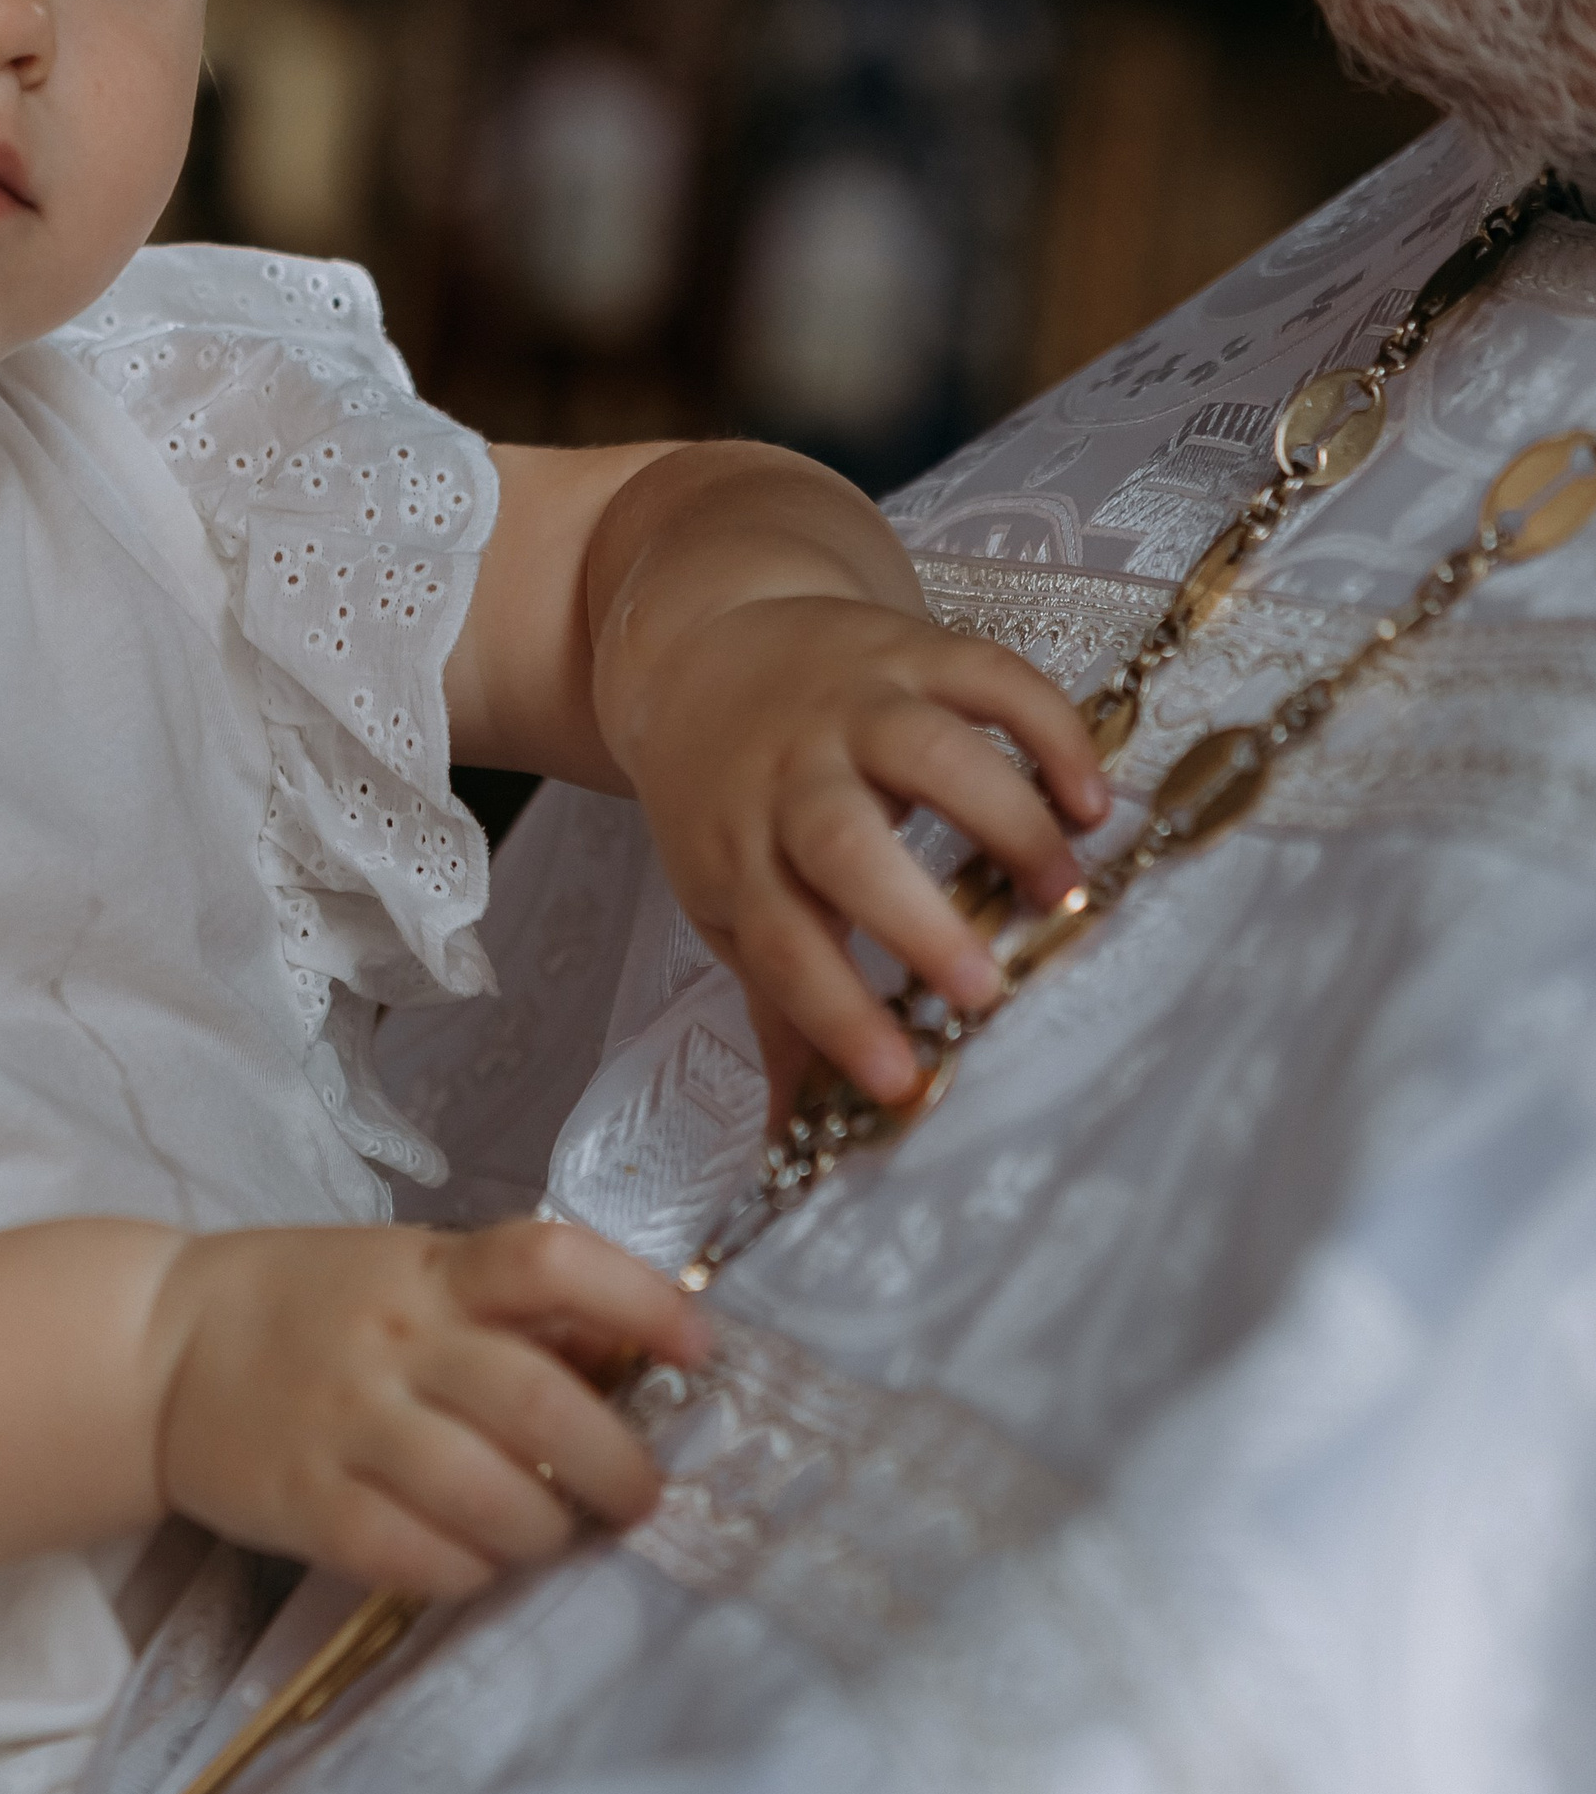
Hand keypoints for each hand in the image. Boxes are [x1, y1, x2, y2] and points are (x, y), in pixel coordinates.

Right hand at [146, 1220, 712, 1601]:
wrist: (159, 1348)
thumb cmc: (310, 1306)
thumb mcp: (407, 1273)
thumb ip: (502, 1310)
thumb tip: (628, 1357)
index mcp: (431, 1271)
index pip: (550, 1260)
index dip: (641, 1300)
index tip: (701, 1349)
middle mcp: (396, 1342)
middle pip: (535, 1400)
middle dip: (616, 1464)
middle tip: (641, 1497)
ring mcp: (347, 1423)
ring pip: (484, 1492)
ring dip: (547, 1530)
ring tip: (557, 1535)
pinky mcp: (306, 1504)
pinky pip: (412, 1556)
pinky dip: (468, 1572)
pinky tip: (479, 1564)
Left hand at [611, 593, 1108, 1113]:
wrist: (700, 645)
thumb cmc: (724, 799)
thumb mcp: (723, 900)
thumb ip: (777, 1012)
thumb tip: (795, 1148)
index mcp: (741, 858)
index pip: (784, 947)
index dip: (838, 1016)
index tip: (902, 1084)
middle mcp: (791, 780)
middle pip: (844, 844)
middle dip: (915, 917)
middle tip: (987, 989)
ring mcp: (852, 706)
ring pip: (928, 751)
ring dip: (1004, 818)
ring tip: (1064, 890)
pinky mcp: (908, 651)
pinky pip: (986, 676)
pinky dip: (1048, 730)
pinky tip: (1093, 798)